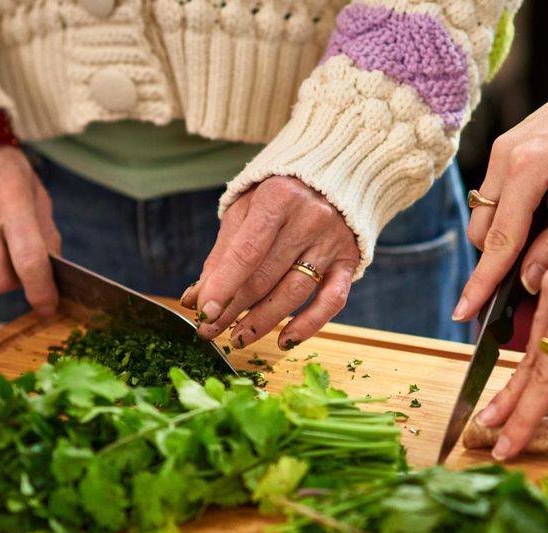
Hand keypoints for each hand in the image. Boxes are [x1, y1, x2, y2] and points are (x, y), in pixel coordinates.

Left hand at [181, 177, 360, 348]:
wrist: (332, 177)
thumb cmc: (278, 195)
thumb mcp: (244, 211)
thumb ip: (223, 253)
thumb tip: (197, 297)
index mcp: (278, 198)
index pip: (247, 252)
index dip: (223, 286)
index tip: (204, 312)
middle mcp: (310, 219)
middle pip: (266, 276)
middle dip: (234, 308)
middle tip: (210, 331)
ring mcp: (332, 242)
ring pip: (294, 292)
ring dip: (263, 321)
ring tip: (237, 338)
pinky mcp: (349, 261)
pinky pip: (332, 300)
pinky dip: (309, 324)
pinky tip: (285, 340)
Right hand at [453, 38, 547, 321]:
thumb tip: (525, 283)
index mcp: (527, 170)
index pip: (498, 242)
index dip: (482, 282)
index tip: (465, 313)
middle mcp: (502, 158)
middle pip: (481, 232)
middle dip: (498, 259)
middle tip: (533, 274)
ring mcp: (498, 150)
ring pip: (484, 214)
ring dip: (505, 235)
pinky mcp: (503, 148)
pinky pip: (494, 194)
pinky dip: (510, 213)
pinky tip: (544, 210)